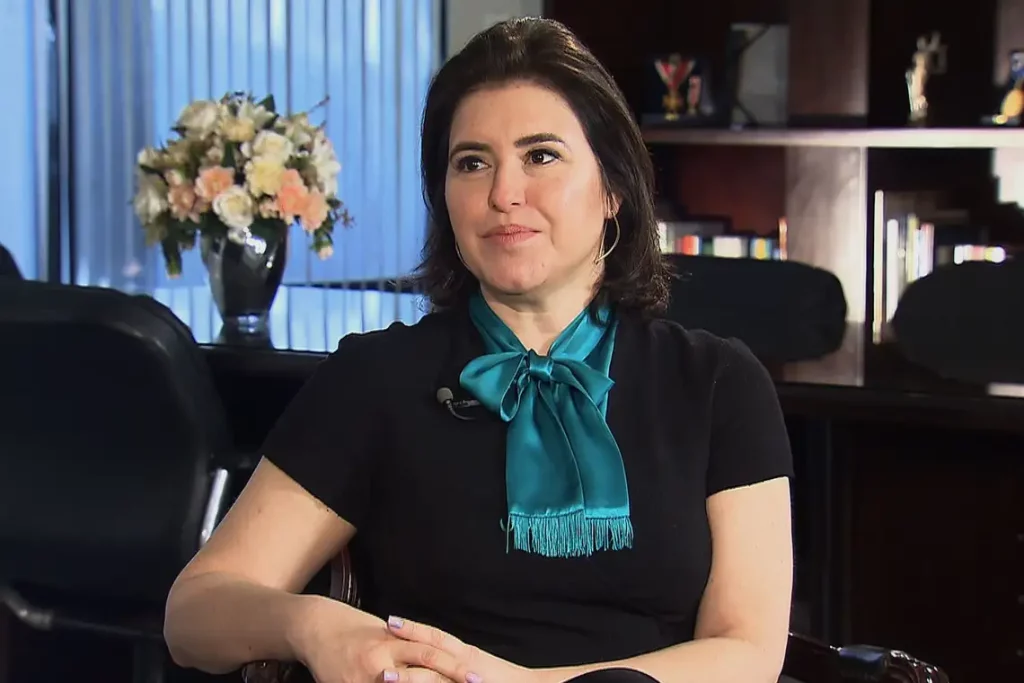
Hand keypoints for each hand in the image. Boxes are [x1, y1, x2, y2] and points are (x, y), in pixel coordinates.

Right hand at [294, 598, 459, 682]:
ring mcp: (365, 678)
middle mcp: (381, 660)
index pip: (432, 655)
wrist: (315, 627)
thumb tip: (437, 656)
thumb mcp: (384, 631)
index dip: (455, 667)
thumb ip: (408, 645)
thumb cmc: (352, 627)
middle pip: (423, 676)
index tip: (477, 678)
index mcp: (394, 641)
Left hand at [386, 615, 541, 682]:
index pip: (437, 637)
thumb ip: (460, 664)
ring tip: (384, 676)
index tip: (391, 621)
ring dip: (409, 677)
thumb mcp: (480, 669)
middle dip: (408, 640)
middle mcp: (466, 663)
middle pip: (433, 649)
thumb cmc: (505, 681)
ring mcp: (466, 679)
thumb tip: (445, 660)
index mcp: (468, 655)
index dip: (415, 628)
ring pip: (435, 676)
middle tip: (384, 628)